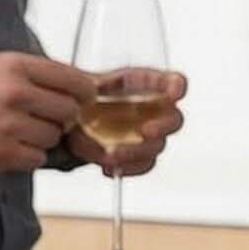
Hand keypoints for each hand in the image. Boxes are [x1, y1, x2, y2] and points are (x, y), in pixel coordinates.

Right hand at [0, 51, 101, 173]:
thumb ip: (33, 73)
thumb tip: (75, 83)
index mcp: (14, 66)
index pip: (73, 79)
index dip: (84, 92)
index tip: (84, 98)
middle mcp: (14, 92)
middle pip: (70, 111)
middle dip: (63, 117)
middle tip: (46, 118)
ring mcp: (8, 124)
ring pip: (54, 136)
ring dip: (43, 138)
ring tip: (18, 131)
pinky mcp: (1, 152)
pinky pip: (37, 158)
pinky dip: (28, 156)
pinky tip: (9, 146)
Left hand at [65, 69, 187, 176]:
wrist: (71, 124)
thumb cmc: (80, 99)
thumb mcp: (81, 87)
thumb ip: (88, 95)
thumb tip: (86, 107)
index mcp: (142, 84)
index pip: (172, 82)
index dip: (177, 87)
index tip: (174, 94)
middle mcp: (153, 110)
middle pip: (173, 119)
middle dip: (163, 126)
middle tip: (146, 132)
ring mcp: (149, 135)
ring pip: (156, 146)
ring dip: (136, 152)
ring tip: (110, 155)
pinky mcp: (141, 156)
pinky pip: (144, 165)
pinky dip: (128, 168)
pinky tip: (109, 167)